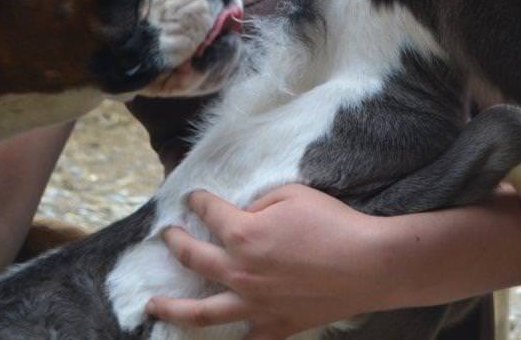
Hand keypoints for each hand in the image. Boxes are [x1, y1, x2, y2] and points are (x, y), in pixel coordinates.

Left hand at [145, 185, 390, 339]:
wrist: (368, 264)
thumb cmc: (333, 223)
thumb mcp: (294, 194)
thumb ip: (259, 202)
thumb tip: (245, 215)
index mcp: (243, 236)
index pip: (210, 214)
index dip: (198, 202)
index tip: (193, 198)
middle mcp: (240, 273)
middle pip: (193, 260)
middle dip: (175, 244)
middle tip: (167, 237)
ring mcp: (254, 305)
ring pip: (201, 313)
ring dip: (171, 308)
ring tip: (152, 305)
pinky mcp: (276, 326)